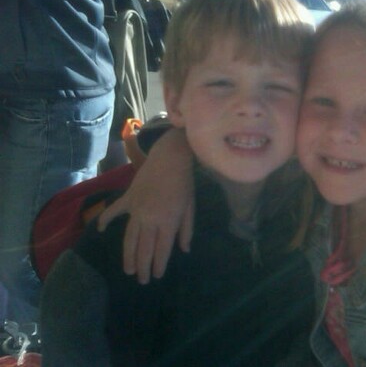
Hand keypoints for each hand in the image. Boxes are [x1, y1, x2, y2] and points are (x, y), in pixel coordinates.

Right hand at [97, 128, 194, 282]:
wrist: (170, 158)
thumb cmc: (184, 183)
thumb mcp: (190, 208)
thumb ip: (186, 230)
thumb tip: (184, 250)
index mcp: (168, 222)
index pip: (162, 250)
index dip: (159, 265)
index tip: (156, 276)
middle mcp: (150, 219)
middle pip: (144, 248)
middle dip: (143, 266)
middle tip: (142, 281)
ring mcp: (136, 210)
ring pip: (130, 238)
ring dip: (128, 256)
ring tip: (128, 270)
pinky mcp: (128, 199)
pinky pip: (114, 212)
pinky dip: (105, 219)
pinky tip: (100, 230)